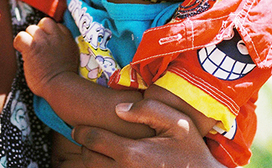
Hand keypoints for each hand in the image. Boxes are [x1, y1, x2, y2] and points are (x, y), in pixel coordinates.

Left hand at [13, 17, 78, 96]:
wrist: (61, 87)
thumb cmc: (64, 79)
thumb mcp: (71, 56)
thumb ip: (63, 46)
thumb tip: (52, 44)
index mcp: (67, 38)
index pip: (57, 25)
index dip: (50, 33)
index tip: (47, 44)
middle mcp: (56, 36)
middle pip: (44, 22)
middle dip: (39, 33)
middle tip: (38, 47)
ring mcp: (44, 40)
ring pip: (31, 28)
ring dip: (29, 39)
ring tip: (30, 51)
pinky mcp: (32, 47)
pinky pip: (20, 36)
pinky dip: (19, 43)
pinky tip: (22, 51)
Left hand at [72, 99, 225, 167]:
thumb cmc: (193, 151)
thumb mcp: (178, 123)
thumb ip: (148, 109)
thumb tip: (118, 109)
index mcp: (131, 153)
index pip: (91, 139)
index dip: (81, 131)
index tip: (79, 127)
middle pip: (88, 158)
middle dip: (86, 146)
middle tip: (90, 138)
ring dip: (93, 160)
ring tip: (101, 150)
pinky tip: (113, 162)